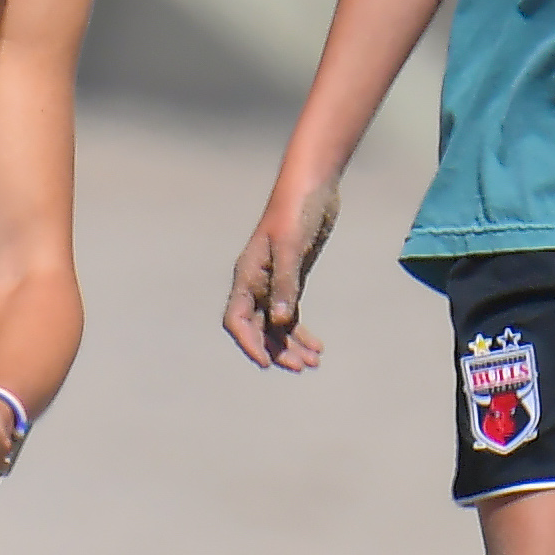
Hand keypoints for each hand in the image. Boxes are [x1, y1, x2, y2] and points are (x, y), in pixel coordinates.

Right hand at [224, 178, 339, 371]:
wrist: (312, 186)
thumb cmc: (296, 211)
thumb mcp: (291, 248)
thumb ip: (285, 284)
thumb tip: (282, 321)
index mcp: (247, 275)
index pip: (237, 319)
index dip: (248, 343)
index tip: (267, 363)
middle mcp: (256, 282)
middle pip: (257, 328)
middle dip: (277, 350)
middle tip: (301, 367)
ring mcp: (273, 282)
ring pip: (276, 325)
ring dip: (291, 345)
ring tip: (313, 363)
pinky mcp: (291, 278)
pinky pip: (291, 314)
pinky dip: (302, 332)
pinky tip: (318, 347)